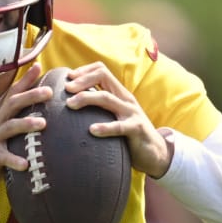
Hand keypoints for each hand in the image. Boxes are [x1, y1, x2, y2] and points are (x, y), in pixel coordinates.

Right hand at [0, 65, 52, 219]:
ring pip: (9, 127)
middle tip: (49, 92)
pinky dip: (14, 161)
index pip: (13, 95)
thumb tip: (43, 119)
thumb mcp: (5, 138)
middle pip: (12, 105)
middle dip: (31, 96)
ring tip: (42, 124)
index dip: (25, 81)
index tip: (38, 66)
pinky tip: (26, 164)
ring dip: (26, 124)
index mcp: (0, 119)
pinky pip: (2, 158)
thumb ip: (19, 128)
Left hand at [60, 62, 172, 177]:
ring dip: (86, 98)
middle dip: (82, 80)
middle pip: (102, 76)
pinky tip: (91, 130)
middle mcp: (125, 99)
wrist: (155, 152)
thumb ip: (99, 109)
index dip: (83, 71)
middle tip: (66, 89)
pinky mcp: (136, 129)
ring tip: (70, 104)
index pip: (101, 70)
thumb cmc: (128, 135)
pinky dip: (105, 128)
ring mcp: (131, 113)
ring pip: (106, 98)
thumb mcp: (114, 116)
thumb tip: (70, 106)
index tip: (67, 79)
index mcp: (119, 93)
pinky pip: (119, 126)